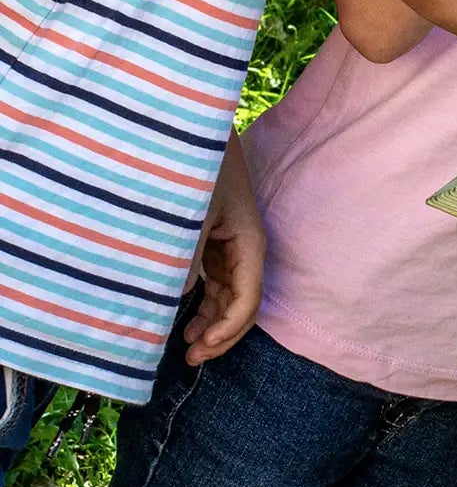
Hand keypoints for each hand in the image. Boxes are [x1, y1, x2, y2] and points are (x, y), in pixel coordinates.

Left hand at [185, 139, 265, 363]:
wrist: (191, 129)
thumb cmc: (195, 167)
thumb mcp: (189, 214)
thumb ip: (183, 259)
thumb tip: (176, 300)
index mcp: (249, 242)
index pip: (247, 300)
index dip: (226, 332)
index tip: (197, 349)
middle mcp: (244, 247)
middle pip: (242, 304)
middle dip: (220, 335)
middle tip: (189, 358)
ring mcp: (230, 244)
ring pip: (229, 295)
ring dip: (212, 322)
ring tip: (185, 344)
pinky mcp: (214, 239)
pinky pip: (215, 281)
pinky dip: (203, 303)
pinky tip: (184, 316)